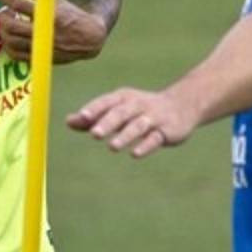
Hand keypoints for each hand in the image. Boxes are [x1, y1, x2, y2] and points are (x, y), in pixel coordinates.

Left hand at [0, 0, 108, 63]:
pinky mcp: (39, 58)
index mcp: (48, 15)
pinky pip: (15, 55)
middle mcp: (43, 32)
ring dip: (3, 31)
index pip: (20, 5)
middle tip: (4, 12)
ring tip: (7, 24)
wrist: (88, 38)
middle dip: (3, 17)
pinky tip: (10, 38)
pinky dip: (8, 46)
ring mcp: (40, 47)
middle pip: (11, 26)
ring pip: (11, 41)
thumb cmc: (70, 15)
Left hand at [67, 88, 197, 157]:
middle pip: (121, 113)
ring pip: (138, 126)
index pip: (107, 101)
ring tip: (112, 147)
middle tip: (94, 134)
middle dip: (108, 122)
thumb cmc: (141, 109)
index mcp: (124, 98)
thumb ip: (94, 117)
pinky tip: (135, 154)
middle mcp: (138, 105)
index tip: (82, 117)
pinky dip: (145, 145)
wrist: (182, 105)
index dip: (95, 108)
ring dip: (125, 135)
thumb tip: (68, 121)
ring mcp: (153, 118)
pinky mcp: (166, 131)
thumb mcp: (118, 109)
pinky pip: (155, 138)